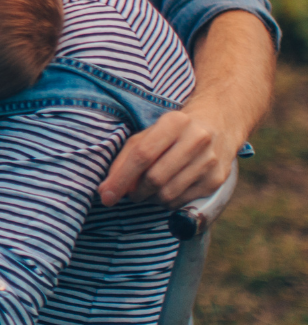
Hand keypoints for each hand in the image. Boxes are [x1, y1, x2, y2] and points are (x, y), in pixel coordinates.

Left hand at [99, 106, 240, 206]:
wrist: (219, 124)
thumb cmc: (174, 131)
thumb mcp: (148, 134)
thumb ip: (126, 158)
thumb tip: (108, 189)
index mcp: (174, 123)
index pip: (142, 155)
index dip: (121, 178)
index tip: (106, 195)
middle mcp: (196, 140)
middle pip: (155, 178)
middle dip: (136, 192)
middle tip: (130, 193)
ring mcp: (210, 161)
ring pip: (169, 193)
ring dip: (150, 199)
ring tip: (147, 191)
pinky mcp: (217, 179)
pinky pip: (183, 201)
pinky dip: (167, 202)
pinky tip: (165, 192)